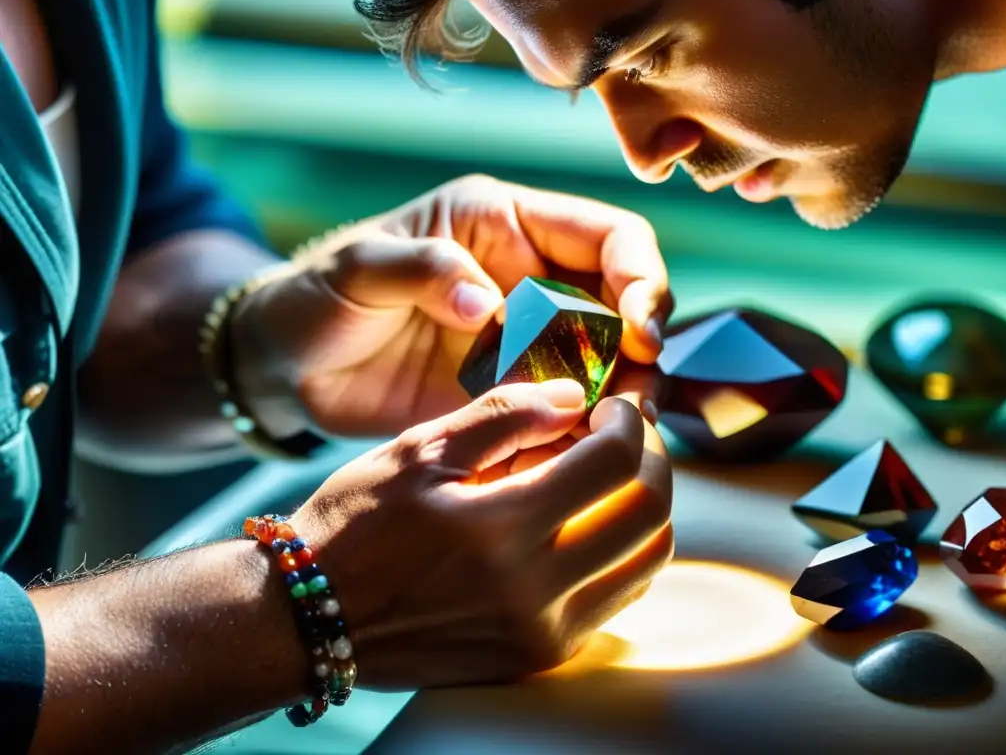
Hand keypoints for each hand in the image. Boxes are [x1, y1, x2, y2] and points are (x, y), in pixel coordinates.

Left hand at [231, 174, 672, 437]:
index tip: (640, 331)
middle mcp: (529, 281)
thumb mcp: (359, 268)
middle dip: (641, 351)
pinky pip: (561, 412)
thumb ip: (423, 269)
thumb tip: (486, 302)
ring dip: (618, 399)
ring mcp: (521, 343)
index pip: (609, 237)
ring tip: (610, 438)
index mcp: (505, 226)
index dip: (641, 277)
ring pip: (603, 365)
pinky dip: (575, 435)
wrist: (285, 368)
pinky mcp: (505, 396)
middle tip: (633, 403)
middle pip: (622, 306)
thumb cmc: (315, 297)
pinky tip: (571, 460)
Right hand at [288, 380, 672, 687]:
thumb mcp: (417, 452)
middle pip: (650, 514)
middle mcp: (535, 591)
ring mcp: (543, 632)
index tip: (610, 404)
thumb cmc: (354, 526)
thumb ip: (502, 417)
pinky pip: (617, 596)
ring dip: (643, 506)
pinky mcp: (539, 655)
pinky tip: (583, 522)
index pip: (617, 464)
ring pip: (646, 560)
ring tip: (605, 476)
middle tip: (623, 434)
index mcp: (502, 528)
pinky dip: (619, 550)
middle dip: (652, 459)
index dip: (629, 420)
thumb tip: (572, 395)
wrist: (309, 619)